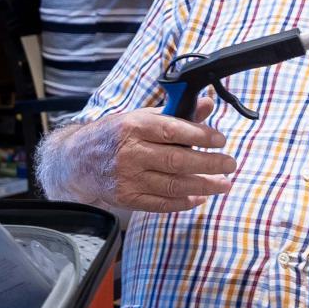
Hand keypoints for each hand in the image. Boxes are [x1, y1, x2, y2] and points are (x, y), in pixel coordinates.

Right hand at [46, 93, 234, 215]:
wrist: (78, 159)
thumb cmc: (115, 135)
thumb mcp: (141, 116)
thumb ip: (175, 113)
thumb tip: (206, 104)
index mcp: (134, 126)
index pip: (172, 130)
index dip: (200, 135)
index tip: (220, 139)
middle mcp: (131, 152)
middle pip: (178, 160)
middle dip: (209, 163)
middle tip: (230, 164)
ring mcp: (128, 178)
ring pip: (173, 185)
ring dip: (204, 186)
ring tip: (224, 183)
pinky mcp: (127, 198)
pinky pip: (162, 204)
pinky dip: (184, 202)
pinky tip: (200, 197)